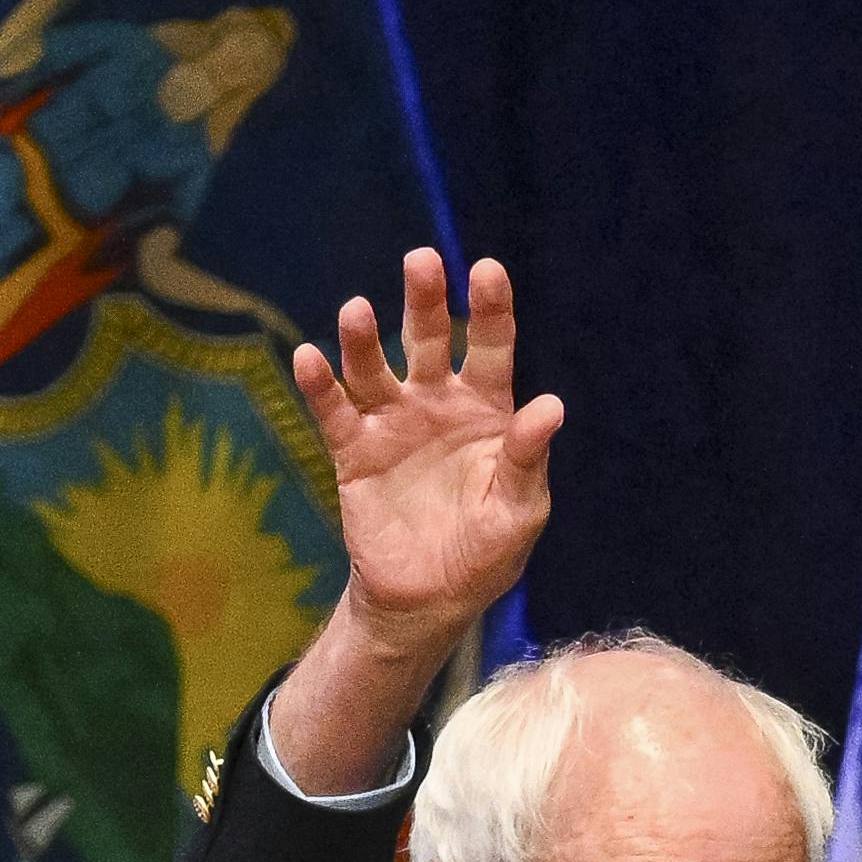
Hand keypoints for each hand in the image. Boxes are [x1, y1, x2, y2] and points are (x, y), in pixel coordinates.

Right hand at [295, 249, 559, 647]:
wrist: (429, 601)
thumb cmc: (486, 555)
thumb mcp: (519, 512)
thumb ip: (529, 459)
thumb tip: (551, 407)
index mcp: (488, 410)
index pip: (491, 347)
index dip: (490, 308)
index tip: (486, 270)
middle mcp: (437, 403)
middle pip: (428, 339)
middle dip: (425, 301)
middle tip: (421, 261)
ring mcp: (393, 423)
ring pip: (374, 368)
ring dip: (363, 339)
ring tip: (357, 311)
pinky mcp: (354, 451)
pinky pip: (334, 412)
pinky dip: (320, 385)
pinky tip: (309, 358)